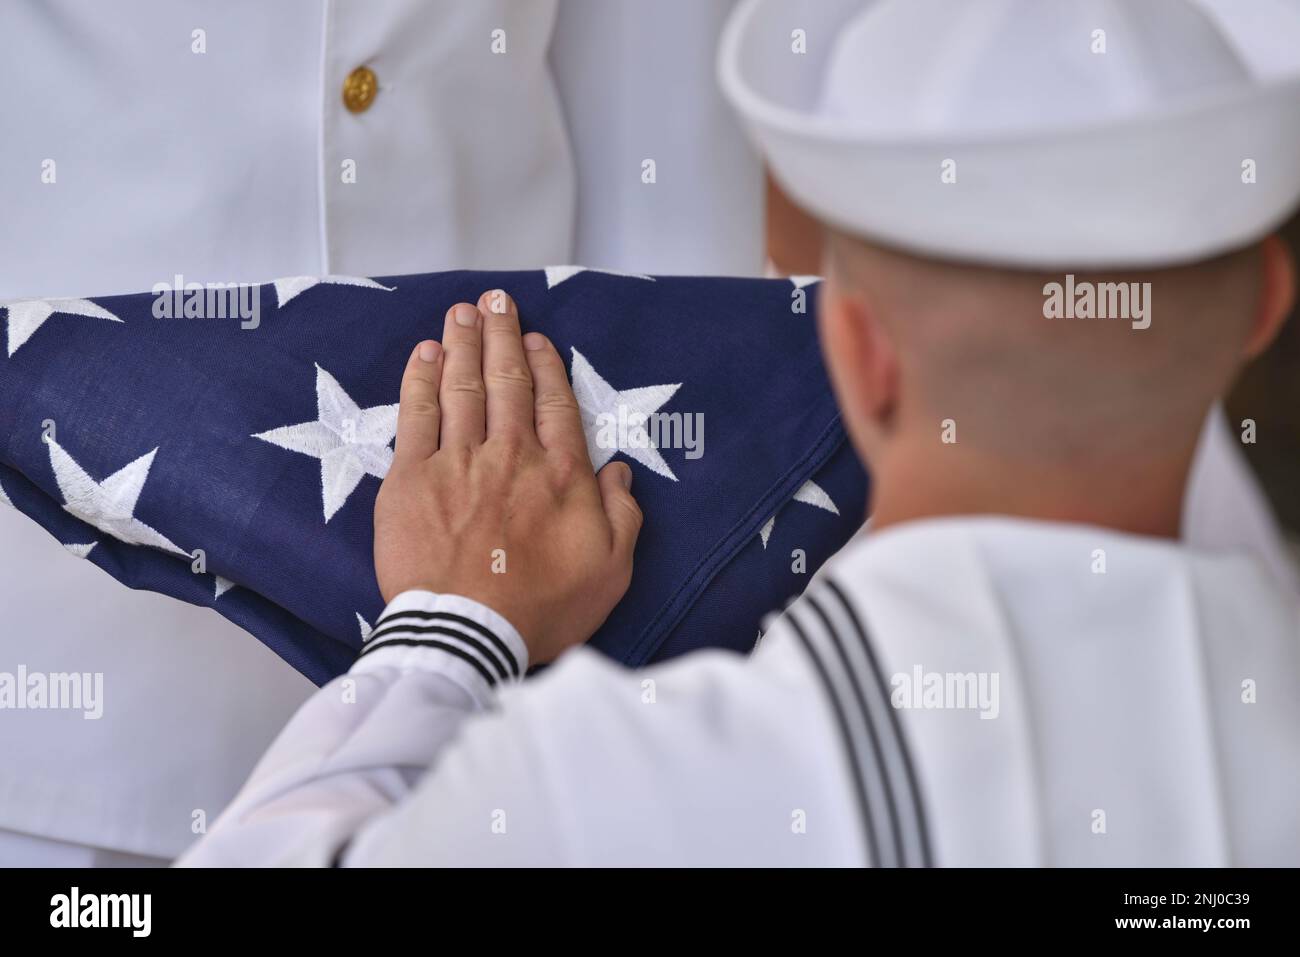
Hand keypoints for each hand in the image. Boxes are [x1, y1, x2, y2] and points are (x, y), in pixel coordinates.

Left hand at [374, 290, 641, 663]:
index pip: (555, 404)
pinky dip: (421, 380)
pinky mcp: (411, 479)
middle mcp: (510, 454)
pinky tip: (425, 354)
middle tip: (496, 301)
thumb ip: (621, 516)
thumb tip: (619, 473)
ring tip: (462, 312)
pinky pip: (416, 415)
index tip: (537, 339)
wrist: (467, 634)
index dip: (546, 366)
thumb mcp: (610, 570)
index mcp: (560, 474)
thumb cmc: (542, 609)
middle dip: (502, 336)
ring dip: (464, 344)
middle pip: (507, 382)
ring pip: (462, 387)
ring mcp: (457, 462)